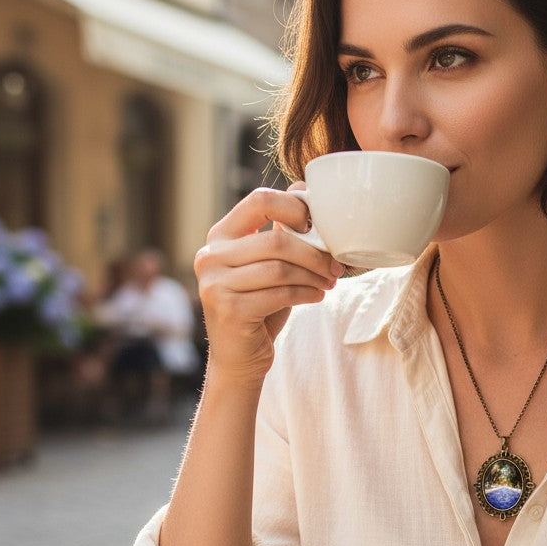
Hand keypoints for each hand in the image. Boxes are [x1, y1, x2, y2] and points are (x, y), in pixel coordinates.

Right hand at [193, 186, 342, 387]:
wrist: (239, 358)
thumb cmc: (259, 306)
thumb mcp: (269, 265)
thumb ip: (280, 231)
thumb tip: (304, 187)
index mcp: (219, 236)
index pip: (259, 201)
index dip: (294, 208)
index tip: (317, 227)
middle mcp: (210, 256)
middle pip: (276, 241)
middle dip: (315, 254)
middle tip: (335, 266)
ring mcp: (216, 284)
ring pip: (281, 269)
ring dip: (314, 277)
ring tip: (328, 283)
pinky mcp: (230, 310)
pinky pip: (280, 294)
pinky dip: (307, 294)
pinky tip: (317, 296)